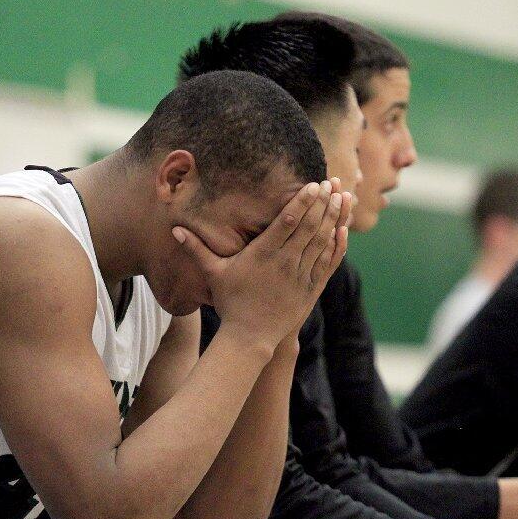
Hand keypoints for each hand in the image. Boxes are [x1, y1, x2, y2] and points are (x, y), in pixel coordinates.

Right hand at [173, 179, 349, 349]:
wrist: (250, 337)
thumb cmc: (230, 303)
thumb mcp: (213, 274)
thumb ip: (196, 249)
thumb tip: (174, 229)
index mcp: (263, 254)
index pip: (288, 221)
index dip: (303, 201)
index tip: (314, 184)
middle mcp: (285, 263)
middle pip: (309, 226)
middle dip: (323, 202)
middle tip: (333, 181)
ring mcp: (300, 276)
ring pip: (322, 241)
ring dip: (333, 217)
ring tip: (342, 196)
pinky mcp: (311, 289)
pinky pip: (328, 263)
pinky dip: (337, 245)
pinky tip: (343, 229)